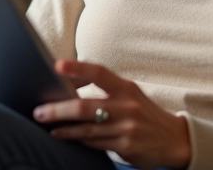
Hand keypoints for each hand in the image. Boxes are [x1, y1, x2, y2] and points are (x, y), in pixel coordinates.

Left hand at [33, 60, 191, 168]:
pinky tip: (65, 137)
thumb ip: (104, 90)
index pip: (99, 73)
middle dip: (58, 109)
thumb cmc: (144, 113)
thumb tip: (68, 85)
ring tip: (47, 125)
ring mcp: (126, 127)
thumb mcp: (129, 95)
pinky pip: (95, 143)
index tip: (57, 66)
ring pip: (87, 129)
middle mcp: (126, 106)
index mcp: (125, 88)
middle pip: (85, 107)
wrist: (174, 139)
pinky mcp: (126, 146)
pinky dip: (78, 140)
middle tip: (38, 111)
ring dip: (64, 128)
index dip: (78, 68)